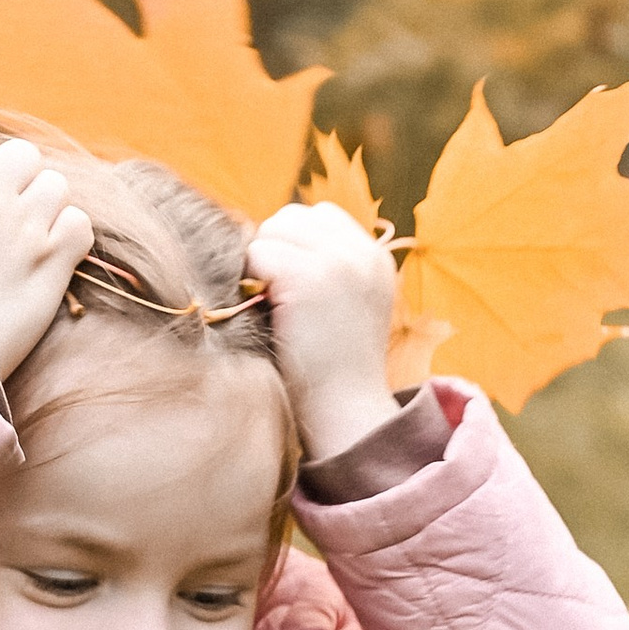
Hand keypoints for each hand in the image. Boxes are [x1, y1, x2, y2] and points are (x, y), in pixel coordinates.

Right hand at [0, 132, 91, 385]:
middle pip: (22, 155)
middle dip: (16, 179)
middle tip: (6, 212)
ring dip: (45, 205)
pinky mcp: (53, 259)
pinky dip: (69, 236)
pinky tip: (50, 255)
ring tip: (28, 237)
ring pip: (55, 184)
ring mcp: (25, 226)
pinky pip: (79, 222)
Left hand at [246, 202, 398, 462]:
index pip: (320, 216)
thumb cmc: (332, 371)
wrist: (344, 413)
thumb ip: (329, 270)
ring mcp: (337, 261)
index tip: (287, 285)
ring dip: (260, 264)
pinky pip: (259, 254)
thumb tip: (273, 241)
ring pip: (273, 230)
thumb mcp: (347, 309)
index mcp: (376, 258)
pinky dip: (252, 281)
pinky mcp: (308, 277)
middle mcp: (363, 252)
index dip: (294, 245)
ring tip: (269, 305)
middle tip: (271, 295)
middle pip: (292, 216)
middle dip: (273, 249)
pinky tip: (265, 312)